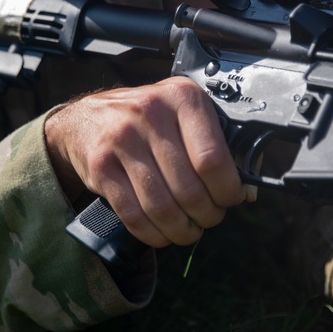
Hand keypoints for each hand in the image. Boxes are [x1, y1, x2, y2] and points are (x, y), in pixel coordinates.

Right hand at [44, 77, 245, 247]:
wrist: (86, 118)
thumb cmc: (148, 118)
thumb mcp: (184, 114)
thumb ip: (217, 145)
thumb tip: (246, 192)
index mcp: (182, 97)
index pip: (213, 159)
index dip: (227, 190)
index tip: (229, 199)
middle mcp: (150, 113)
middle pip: (188, 188)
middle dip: (206, 214)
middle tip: (209, 218)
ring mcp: (121, 139)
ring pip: (162, 206)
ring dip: (181, 230)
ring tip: (188, 231)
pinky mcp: (100, 166)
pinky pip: (133, 214)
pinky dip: (152, 234)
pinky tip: (162, 234)